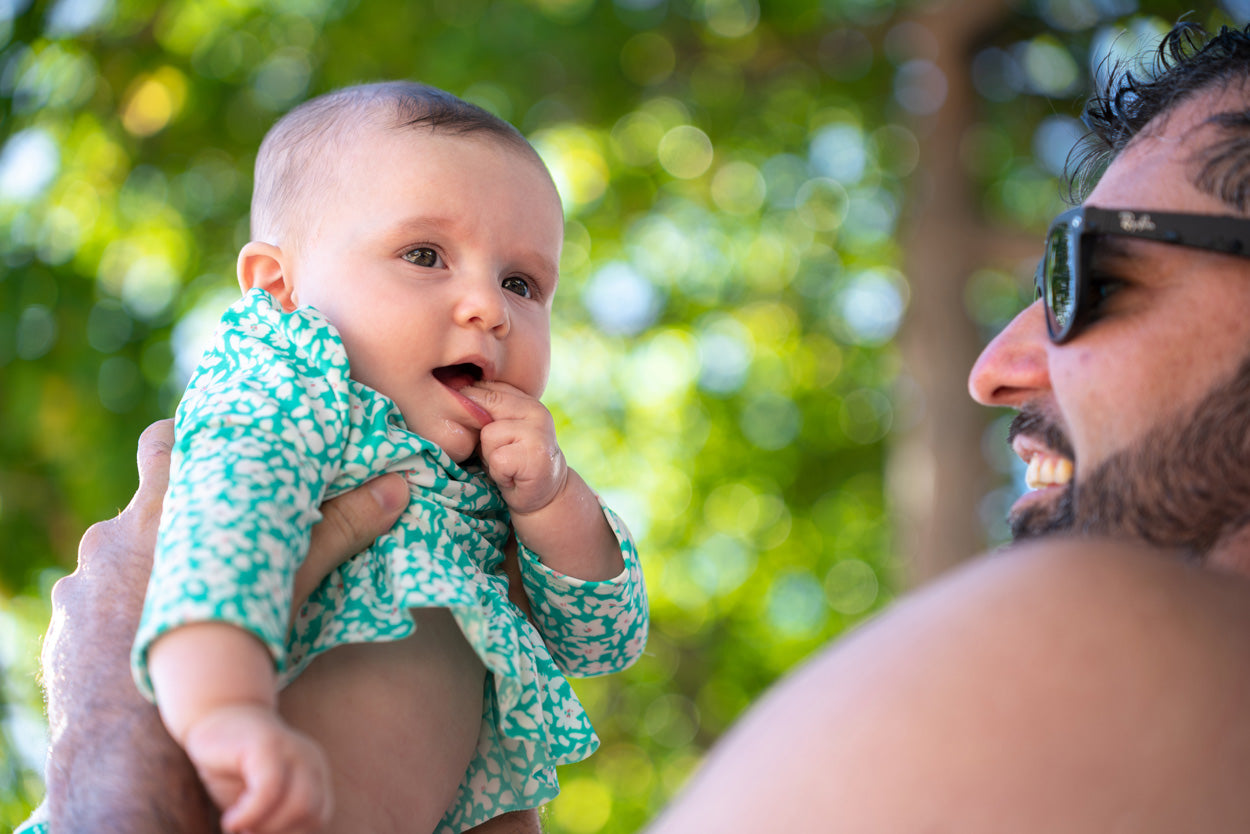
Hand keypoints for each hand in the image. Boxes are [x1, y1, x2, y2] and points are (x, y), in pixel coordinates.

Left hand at [40, 419, 408, 831]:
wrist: (143, 741)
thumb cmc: (221, 651)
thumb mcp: (289, 586)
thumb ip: (338, 532)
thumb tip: (398, 486)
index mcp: (165, 510)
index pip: (166, 441)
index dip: (191, 438)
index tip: (218, 443)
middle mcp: (116, 533)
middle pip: (142, 488)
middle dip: (174, 495)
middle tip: (214, 511)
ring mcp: (85, 576)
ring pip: (120, 543)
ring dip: (150, 552)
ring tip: (189, 578)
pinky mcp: (68, 616)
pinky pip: (96, 589)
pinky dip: (122, 595)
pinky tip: (149, 620)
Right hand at [185, 705, 331, 833]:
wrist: (212, 717)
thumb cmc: (233, 767)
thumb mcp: (256, 800)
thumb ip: (270, 821)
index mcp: (314, 774)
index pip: (318, 817)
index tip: (255, 832)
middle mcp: (309, 760)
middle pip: (312, 812)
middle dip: (277, 833)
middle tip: (245, 832)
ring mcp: (291, 749)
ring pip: (299, 804)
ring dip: (266, 827)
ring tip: (237, 827)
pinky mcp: (266, 744)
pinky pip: (270, 789)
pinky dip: (250, 814)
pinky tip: (230, 821)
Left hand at [462, 384, 622, 581]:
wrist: (544, 496)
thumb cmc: (513, 461)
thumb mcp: (498, 428)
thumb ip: (483, 408)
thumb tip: (452, 391)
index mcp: (525, 398)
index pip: (483, 388)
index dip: (471, 411)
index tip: (482, 434)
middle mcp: (536, 410)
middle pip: (482, 408)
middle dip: (482, 435)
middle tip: (499, 453)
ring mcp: (538, 432)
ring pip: (489, 435)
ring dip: (490, 455)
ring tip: (506, 464)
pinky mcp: (534, 456)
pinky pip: (497, 459)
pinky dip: (498, 472)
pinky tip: (512, 476)